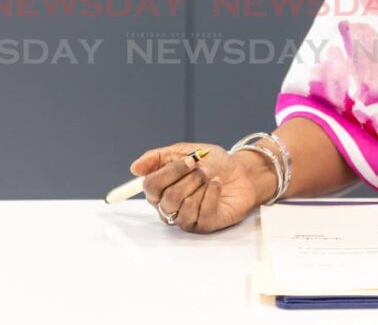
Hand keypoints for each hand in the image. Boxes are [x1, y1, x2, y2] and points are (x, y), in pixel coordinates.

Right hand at [130, 142, 261, 233]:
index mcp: (161, 189)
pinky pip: (202, 213)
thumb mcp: (186, 151)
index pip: (151, 186)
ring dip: (201, 186)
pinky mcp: (203, 225)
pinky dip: (212, 194)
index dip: (170, 171)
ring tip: (211, 177)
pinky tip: (218, 185)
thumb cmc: (214, 163)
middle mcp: (169, 206)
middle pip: (168, 198)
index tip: (191, 160)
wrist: (243, 172)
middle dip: (190, 179)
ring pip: (184, 206)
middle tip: (203, 169)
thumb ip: (159, 157)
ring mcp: (185, 218)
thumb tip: (135, 167)